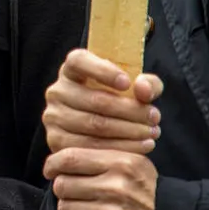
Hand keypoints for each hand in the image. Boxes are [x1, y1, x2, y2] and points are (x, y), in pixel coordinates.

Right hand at [43, 49, 161, 154]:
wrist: (100, 133)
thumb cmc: (119, 103)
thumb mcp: (136, 89)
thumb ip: (148, 84)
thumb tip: (142, 89)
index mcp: (71, 70)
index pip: (79, 61)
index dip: (103, 71)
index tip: (127, 83)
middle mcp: (57, 91)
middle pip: (96, 100)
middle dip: (132, 111)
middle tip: (155, 117)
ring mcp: (53, 117)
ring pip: (96, 125)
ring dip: (130, 131)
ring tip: (151, 133)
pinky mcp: (56, 141)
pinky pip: (91, 147)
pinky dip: (120, 148)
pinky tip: (139, 147)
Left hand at [44, 147, 156, 209]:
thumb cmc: (149, 193)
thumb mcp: (134, 164)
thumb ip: (102, 156)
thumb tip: (63, 158)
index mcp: (120, 163)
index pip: (70, 158)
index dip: (53, 164)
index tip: (50, 170)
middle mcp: (114, 187)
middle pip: (63, 184)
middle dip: (62, 189)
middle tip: (72, 193)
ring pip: (64, 207)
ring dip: (68, 209)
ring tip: (81, 209)